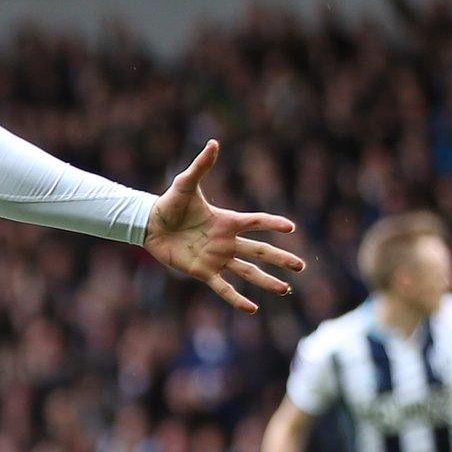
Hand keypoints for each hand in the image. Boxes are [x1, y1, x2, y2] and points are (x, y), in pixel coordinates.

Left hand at [142, 140, 304, 312]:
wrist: (150, 224)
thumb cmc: (169, 203)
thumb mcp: (185, 184)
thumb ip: (201, 166)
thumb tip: (213, 143)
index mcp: (227, 220)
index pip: (256, 222)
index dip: (272, 224)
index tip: (291, 228)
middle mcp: (226, 241)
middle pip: (260, 251)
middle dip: (281, 258)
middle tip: (302, 266)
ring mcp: (216, 258)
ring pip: (247, 272)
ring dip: (266, 281)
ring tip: (285, 289)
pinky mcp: (202, 271)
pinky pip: (223, 287)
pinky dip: (237, 298)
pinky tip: (252, 308)